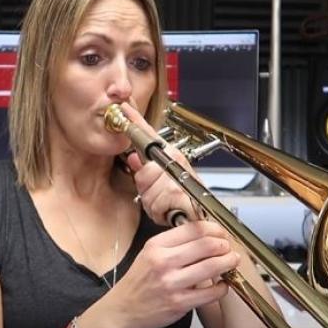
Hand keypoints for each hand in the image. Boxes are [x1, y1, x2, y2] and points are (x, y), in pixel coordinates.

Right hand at [109, 220, 239, 327]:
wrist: (122, 310)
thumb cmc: (139, 281)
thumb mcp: (149, 253)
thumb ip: (174, 243)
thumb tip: (206, 235)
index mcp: (157, 245)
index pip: (194, 229)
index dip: (214, 229)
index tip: (222, 232)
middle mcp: (164, 261)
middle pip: (207, 245)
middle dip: (225, 245)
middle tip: (230, 248)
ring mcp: (172, 283)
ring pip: (212, 266)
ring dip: (228, 262)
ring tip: (233, 261)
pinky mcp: (179, 303)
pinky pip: (211, 293)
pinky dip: (223, 287)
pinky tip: (223, 285)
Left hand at [119, 102, 199, 225]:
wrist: (202, 218)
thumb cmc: (187, 201)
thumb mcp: (163, 184)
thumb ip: (146, 171)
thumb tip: (134, 158)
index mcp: (172, 156)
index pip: (151, 135)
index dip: (136, 122)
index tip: (125, 109)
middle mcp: (176, 163)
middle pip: (144, 172)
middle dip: (147, 188)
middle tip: (159, 194)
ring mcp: (177, 180)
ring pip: (148, 191)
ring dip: (153, 203)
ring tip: (166, 204)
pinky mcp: (176, 195)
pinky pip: (155, 204)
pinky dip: (159, 212)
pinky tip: (169, 211)